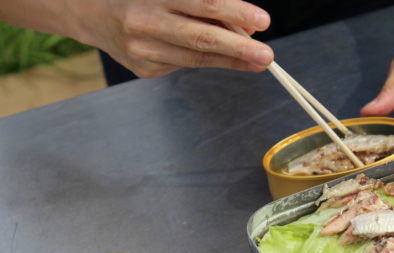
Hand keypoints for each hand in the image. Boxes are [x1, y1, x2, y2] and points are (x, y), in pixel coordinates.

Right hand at [69, 0, 273, 77]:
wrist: (90, 11)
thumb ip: (204, 3)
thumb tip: (244, 27)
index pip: (203, 2)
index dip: (234, 11)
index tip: (262, 21)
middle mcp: (145, 22)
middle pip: (201, 38)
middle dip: (239, 49)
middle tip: (267, 56)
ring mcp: (142, 50)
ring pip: (196, 58)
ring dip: (231, 60)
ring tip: (257, 61)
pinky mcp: (143, 69)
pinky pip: (184, 64)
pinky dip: (207, 59)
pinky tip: (220, 55)